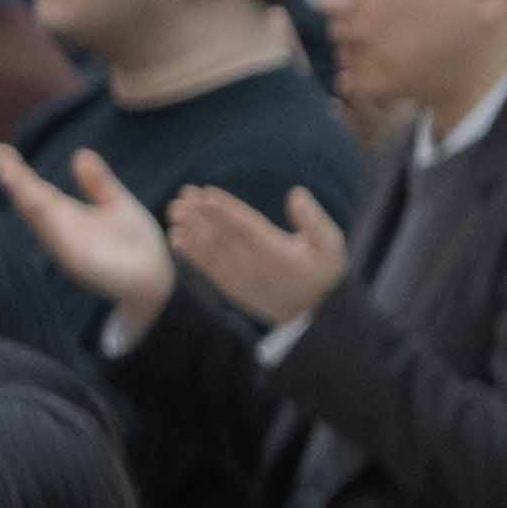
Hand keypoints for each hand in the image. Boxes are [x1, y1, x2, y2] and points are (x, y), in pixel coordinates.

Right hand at [0, 147, 178, 330]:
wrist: (159, 278)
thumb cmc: (137, 245)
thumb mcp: (118, 204)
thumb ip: (98, 182)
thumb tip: (79, 153)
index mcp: (68, 215)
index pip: (35, 189)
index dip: (16, 171)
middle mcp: (60, 229)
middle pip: (29, 200)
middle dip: (12, 179)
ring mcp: (66, 245)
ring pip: (38, 216)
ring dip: (23, 195)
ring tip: (8, 172)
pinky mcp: (79, 260)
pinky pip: (58, 238)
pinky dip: (46, 221)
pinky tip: (35, 203)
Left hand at [167, 184, 351, 330]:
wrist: (313, 315)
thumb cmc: (323, 273)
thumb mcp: (331, 246)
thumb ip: (315, 220)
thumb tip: (296, 193)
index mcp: (278, 253)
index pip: (246, 226)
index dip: (225, 210)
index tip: (206, 192)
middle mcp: (255, 266)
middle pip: (222, 236)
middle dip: (200, 214)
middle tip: (182, 194)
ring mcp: (241, 279)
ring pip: (210, 251)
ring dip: (190, 230)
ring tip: (174, 210)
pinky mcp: (232, 288)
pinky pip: (207, 269)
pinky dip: (190, 253)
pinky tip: (176, 238)